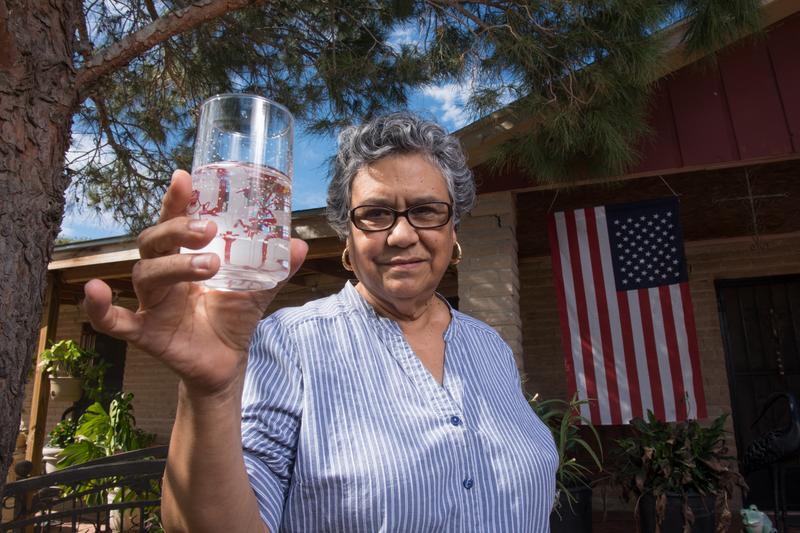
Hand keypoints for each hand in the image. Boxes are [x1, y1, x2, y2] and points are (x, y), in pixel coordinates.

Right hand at [83, 169, 307, 395]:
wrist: (228, 362)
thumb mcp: (258, 290)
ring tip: (210, 265)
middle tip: (207, 229)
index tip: (185, 178)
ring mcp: (152, 301)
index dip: (177, 200)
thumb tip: (300, 245)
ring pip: (146, 273)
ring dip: (174, 265)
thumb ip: (276, 268)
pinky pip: (115, 320)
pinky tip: (94, 291)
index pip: (175, 221)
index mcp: (186, 256)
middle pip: (154, 240)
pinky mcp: (145, 331)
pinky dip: (101, 308)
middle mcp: (164, 274)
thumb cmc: (233, 317)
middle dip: (176, 229)